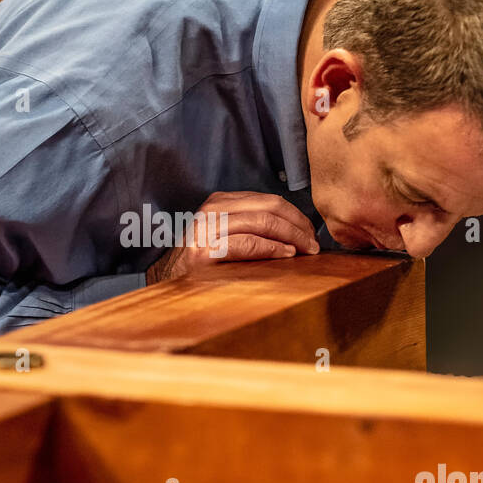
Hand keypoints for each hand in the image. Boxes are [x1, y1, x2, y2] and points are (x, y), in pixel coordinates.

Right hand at [145, 190, 318, 283]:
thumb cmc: (204, 262)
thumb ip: (252, 226)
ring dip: (292, 237)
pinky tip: (287, 255)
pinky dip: (272, 248)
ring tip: (307, 250)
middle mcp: (213, 210)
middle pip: (270, 208)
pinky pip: (248, 244)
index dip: (296, 215)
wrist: (167, 281)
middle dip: (299, 225)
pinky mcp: (205, 252)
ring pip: (262, 223)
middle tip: (314, 244)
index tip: (311, 233)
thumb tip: (298, 233)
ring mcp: (207, 230)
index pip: (269, 200)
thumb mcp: (226, 233)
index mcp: (220, 202)